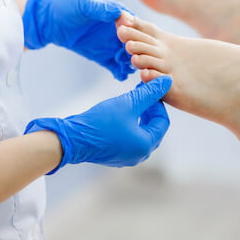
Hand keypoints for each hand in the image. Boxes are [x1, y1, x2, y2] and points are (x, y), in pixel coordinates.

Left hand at [22, 0, 135, 79]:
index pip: (135, 25)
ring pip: (127, 56)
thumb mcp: (83, 4)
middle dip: (137, 52)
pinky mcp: (102, 56)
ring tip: (127, 68)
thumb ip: (100, 8)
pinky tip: (120, 76)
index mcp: (118, 15)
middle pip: (135, 43)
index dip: (137, 33)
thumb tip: (118, 13)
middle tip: (132, 58)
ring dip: (130, 63)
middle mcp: (118, 31)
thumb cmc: (66, 5)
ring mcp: (111, 44)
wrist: (48, 20)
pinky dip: (120, 72)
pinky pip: (115, 66)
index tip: (132, 40)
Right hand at [25, 76, 171, 172]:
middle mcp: (139, 155)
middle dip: (149, 109)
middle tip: (141, 92)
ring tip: (131, 100)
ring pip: (141, 133)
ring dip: (139, 116)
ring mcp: (126, 157)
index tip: (148, 89)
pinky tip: (120, 113)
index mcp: (145, 145)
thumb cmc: (101, 121)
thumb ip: (149, 93)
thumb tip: (167, 82)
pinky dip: (129, 125)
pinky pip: (129, 138)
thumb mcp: (128, 103)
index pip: (163, 121)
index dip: (158, 103)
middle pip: (153, 128)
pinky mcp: (114, 155)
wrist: (72, 139)